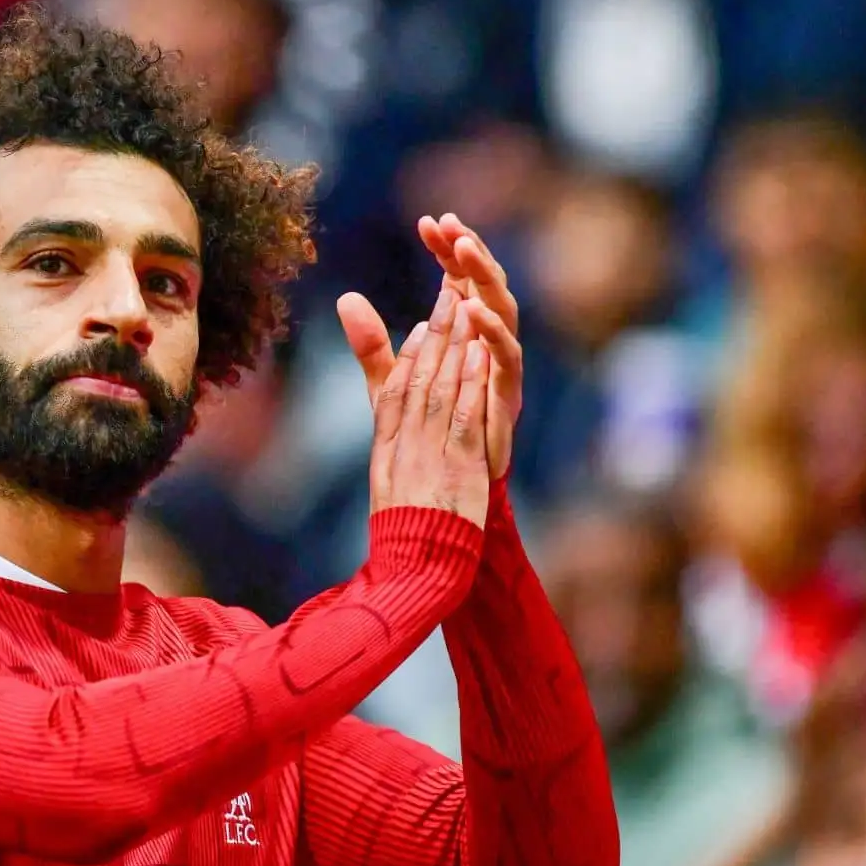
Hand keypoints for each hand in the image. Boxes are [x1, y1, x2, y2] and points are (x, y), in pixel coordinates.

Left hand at [339, 214, 522, 479]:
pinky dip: (492, 331)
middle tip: (449, 226)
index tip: (427, 222)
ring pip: (503, 310)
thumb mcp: (390, 384)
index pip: (458, 279)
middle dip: (470, 252)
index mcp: (463, 336)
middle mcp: (487, 346)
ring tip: (463, 250)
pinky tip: (471, 308)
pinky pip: (508, 357)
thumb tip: (345, 297)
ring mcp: (498, 369)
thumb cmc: (424, 438)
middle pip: (484, 285)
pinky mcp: (505, 397)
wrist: (441, 494)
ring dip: (485, 278)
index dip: (447, 250)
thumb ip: (371, 344)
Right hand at [342, 290, 490, 524]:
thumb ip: (393, 460)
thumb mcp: (387, 487)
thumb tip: (385, 431)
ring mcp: (430, 454)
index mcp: (386, 451)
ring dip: (453, 346)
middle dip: (434, 335)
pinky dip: (471, 382)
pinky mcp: (458, 468)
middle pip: (416, 381)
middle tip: (448, 295)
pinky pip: (464, 417)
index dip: (407, 355)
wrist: (414, 570)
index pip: (393, 392)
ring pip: (440, 390)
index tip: (422, 324)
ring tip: (465, 310)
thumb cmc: (404, 536)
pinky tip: (480, 355)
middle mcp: (404, 446)